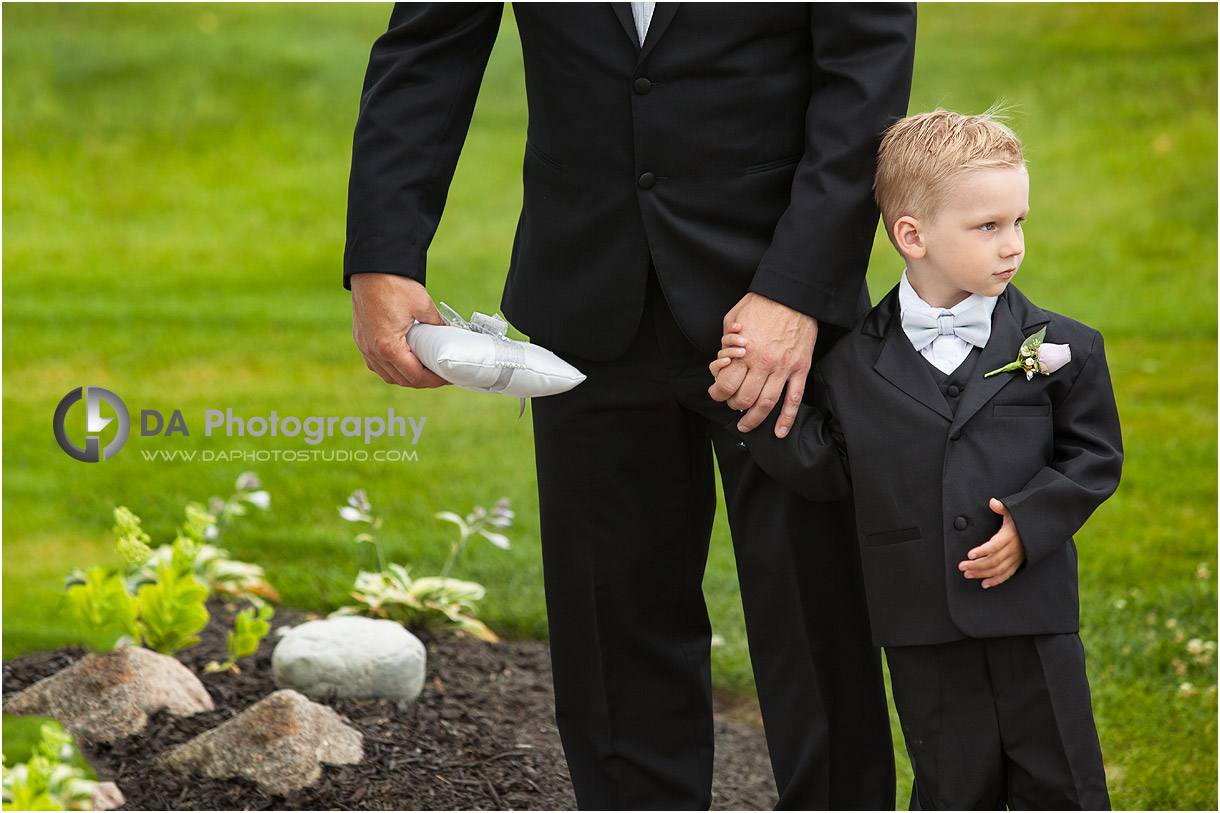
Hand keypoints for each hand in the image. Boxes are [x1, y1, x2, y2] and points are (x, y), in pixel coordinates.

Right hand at [351, 273, 449, 387]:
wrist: (371, 266)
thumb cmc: (394, 283)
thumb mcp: (424, 305)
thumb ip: (439, 324)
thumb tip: (452, 333)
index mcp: (389, 347)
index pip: (415, 377)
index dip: (435, 381)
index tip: (447, 377)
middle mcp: (373, 351)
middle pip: (401, 380)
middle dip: (423, 381)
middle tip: (440, 375)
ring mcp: (364, 346)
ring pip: (387, 375)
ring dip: (406, 376)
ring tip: (424, 370)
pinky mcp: (361, 338)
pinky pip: (376, 364)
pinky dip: (392, 368)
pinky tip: (404, 361)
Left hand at [708, 293, 817, 437]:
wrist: (792, 294)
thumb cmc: (761, 304)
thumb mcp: (733, 318)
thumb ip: (726, 342)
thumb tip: (722, 360)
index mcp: (743, 352)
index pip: (725, 385)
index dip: (717, 394)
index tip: (717, 393)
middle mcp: (762, 363)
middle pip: (744, 399)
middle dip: (734, 405)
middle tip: (732, 404)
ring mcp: (783, 368)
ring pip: (767, 403)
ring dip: (754, 419)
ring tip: (747, 425)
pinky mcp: (800, 368)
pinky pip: (794, 398)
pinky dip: (787, 418)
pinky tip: (780, 431)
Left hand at [958, 499, 1026, 588]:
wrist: (1041, 530)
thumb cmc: (1024, 520)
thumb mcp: (1015, 511)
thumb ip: (1002, 507)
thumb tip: (992, 501)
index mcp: (1010, 536)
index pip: (995, 545)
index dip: (982, 551)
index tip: (970, 554)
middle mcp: (1013, 549)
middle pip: (993, 560)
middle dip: (976, 565)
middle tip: (962, 566)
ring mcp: (1016, 558)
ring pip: (998, 570)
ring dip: (982, 574)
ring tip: (968, 574)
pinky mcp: (1018, 564)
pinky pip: (1007, 575)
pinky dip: (995, 580)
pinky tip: (984, 584)